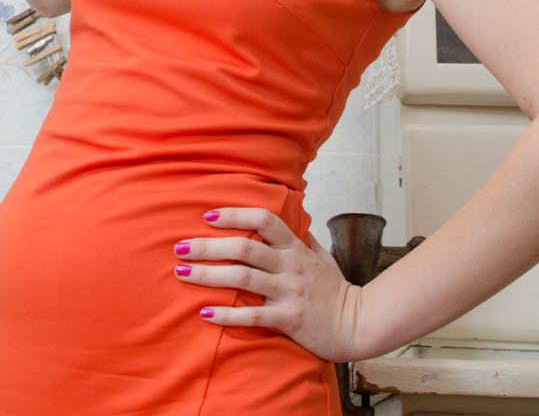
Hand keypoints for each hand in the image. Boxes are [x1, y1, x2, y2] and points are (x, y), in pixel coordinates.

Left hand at [173, 207, 363, 362]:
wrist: (358, 324)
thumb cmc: (337, 290)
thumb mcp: (324, 258)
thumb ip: (305, 240)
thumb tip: (295, 221)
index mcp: (296, 248)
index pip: (264, 220)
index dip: (234, 214)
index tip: (207, 216)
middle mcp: (290, 266)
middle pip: (244, 248)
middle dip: (208, 246)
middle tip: (180, 247)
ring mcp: (289, 292)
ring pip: (242, 278)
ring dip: (209, 275)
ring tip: (182, 273)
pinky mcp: (288, 319)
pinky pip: (252, 315)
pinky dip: (226, 314)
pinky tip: (204, 314)